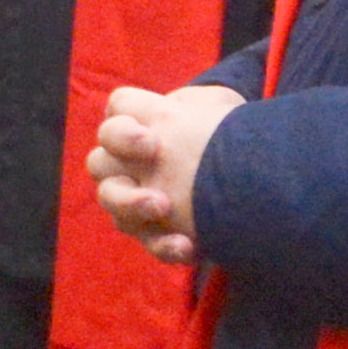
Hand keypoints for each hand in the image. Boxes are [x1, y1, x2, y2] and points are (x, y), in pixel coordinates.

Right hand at [85, 83, 244, 262]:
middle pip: (99, 161)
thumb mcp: (221, 109)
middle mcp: (127, 163)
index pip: (114, 118)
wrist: (248, 177)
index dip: (122, 128)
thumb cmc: (225, 134)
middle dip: (120, 163)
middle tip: (153, 159)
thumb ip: (202, 102)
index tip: (151, 140)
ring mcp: (135, 201)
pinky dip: (166, 245)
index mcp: (140, 126)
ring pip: (112, 203)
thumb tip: (193, 106)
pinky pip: (150, 243)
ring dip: (133, 204)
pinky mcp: (156, 234)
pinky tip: (188, 246)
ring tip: (164, 206)